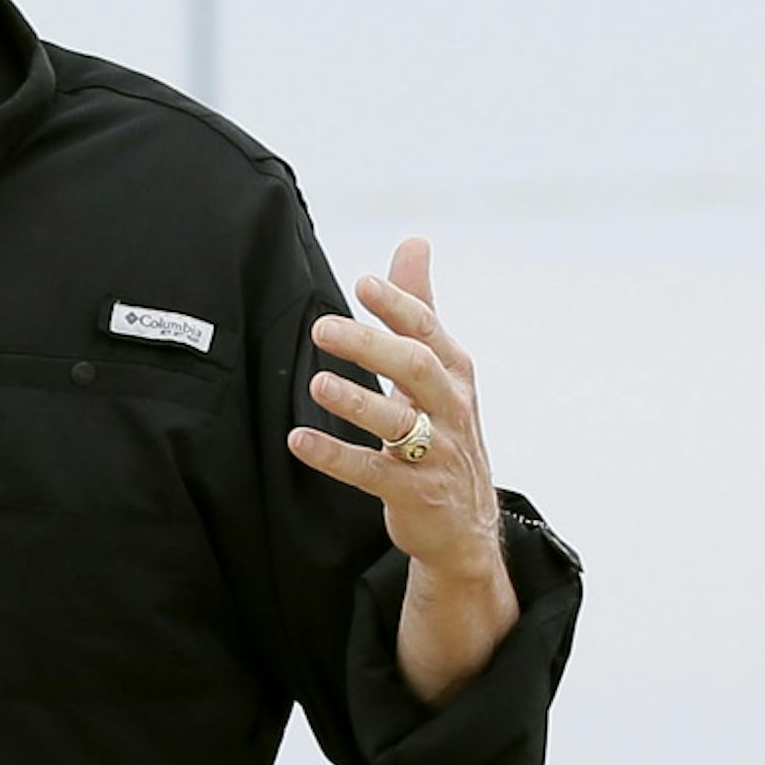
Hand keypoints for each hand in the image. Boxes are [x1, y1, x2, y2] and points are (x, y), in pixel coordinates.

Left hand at [287, 239, 515, 698]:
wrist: (464, 523)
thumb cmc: (444, 433)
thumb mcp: (438, 370)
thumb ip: (420, 308)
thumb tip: (414, 242)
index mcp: (455, 374)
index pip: (428, 331)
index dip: (398, 306)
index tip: (364, 284)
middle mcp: (452, 410)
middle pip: (416, 369)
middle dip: (372, 346)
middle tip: (323, 328)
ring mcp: (437, 454)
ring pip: (399, 423)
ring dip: (357, 401)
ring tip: (318, 383)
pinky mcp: (415, 494)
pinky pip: (372, 473)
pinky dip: (335, 456)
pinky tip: (300, 441)